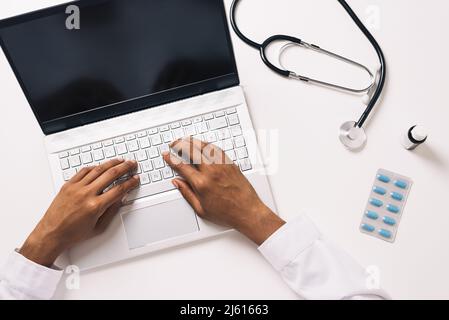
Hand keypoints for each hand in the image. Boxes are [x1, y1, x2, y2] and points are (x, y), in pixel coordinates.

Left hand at [20, 159, 138, 266]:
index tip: (135, 179)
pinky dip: (94, 167)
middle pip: (111, 175)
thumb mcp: (98, 227)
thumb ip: (111, 211)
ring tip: (120, 160)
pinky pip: (83, 171)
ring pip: (98, 169)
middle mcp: (86, 194)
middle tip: (131, 164)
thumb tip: (120, 199)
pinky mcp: (68, 185)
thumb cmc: (72, 233)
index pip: (119, 190)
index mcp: (95, 206)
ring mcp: (76, 188)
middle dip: (124, 168)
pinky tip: (100, 166)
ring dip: (111, 163)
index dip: (130, 183)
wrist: (51, 233)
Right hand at [163, 138, 284, 244]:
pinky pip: (217, 149)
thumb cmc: (227, 213)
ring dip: (193, 142)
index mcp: (202, 184)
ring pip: (204, 146)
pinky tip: (203, 145)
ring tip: (186, 141)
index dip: (171, 159)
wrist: (248, 212)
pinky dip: (207, 145)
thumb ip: (187, 193)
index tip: (167, 155)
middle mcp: (212, 172)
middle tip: (174, 144)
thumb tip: (177, 183)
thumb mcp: (201, 209)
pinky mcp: (230, 164)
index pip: (182, 166)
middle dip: (180, 145)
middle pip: (192, 151)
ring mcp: (222, 166)